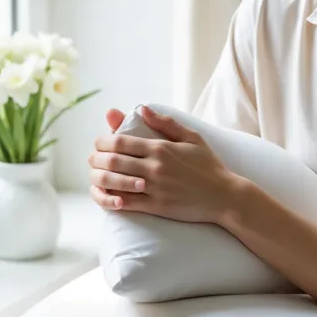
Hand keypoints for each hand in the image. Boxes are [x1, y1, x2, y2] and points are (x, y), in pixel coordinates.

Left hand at [88, 106, 239, 223]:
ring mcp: (155, 188)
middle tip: (92, 160)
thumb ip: (166, 123)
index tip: (99, 143)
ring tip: (95, 176)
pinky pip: (127, 203)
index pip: (120, 141)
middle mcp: (154, 167)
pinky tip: (107, 195)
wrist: (224, 196)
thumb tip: (143, 109)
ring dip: (100, 178)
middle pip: (113, 160)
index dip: (103, 141)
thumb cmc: (209, 165)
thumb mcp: (192, 138)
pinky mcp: (157, 206)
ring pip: (116, 182)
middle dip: (96, 159)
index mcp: (161, 148)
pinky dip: (112, 199)